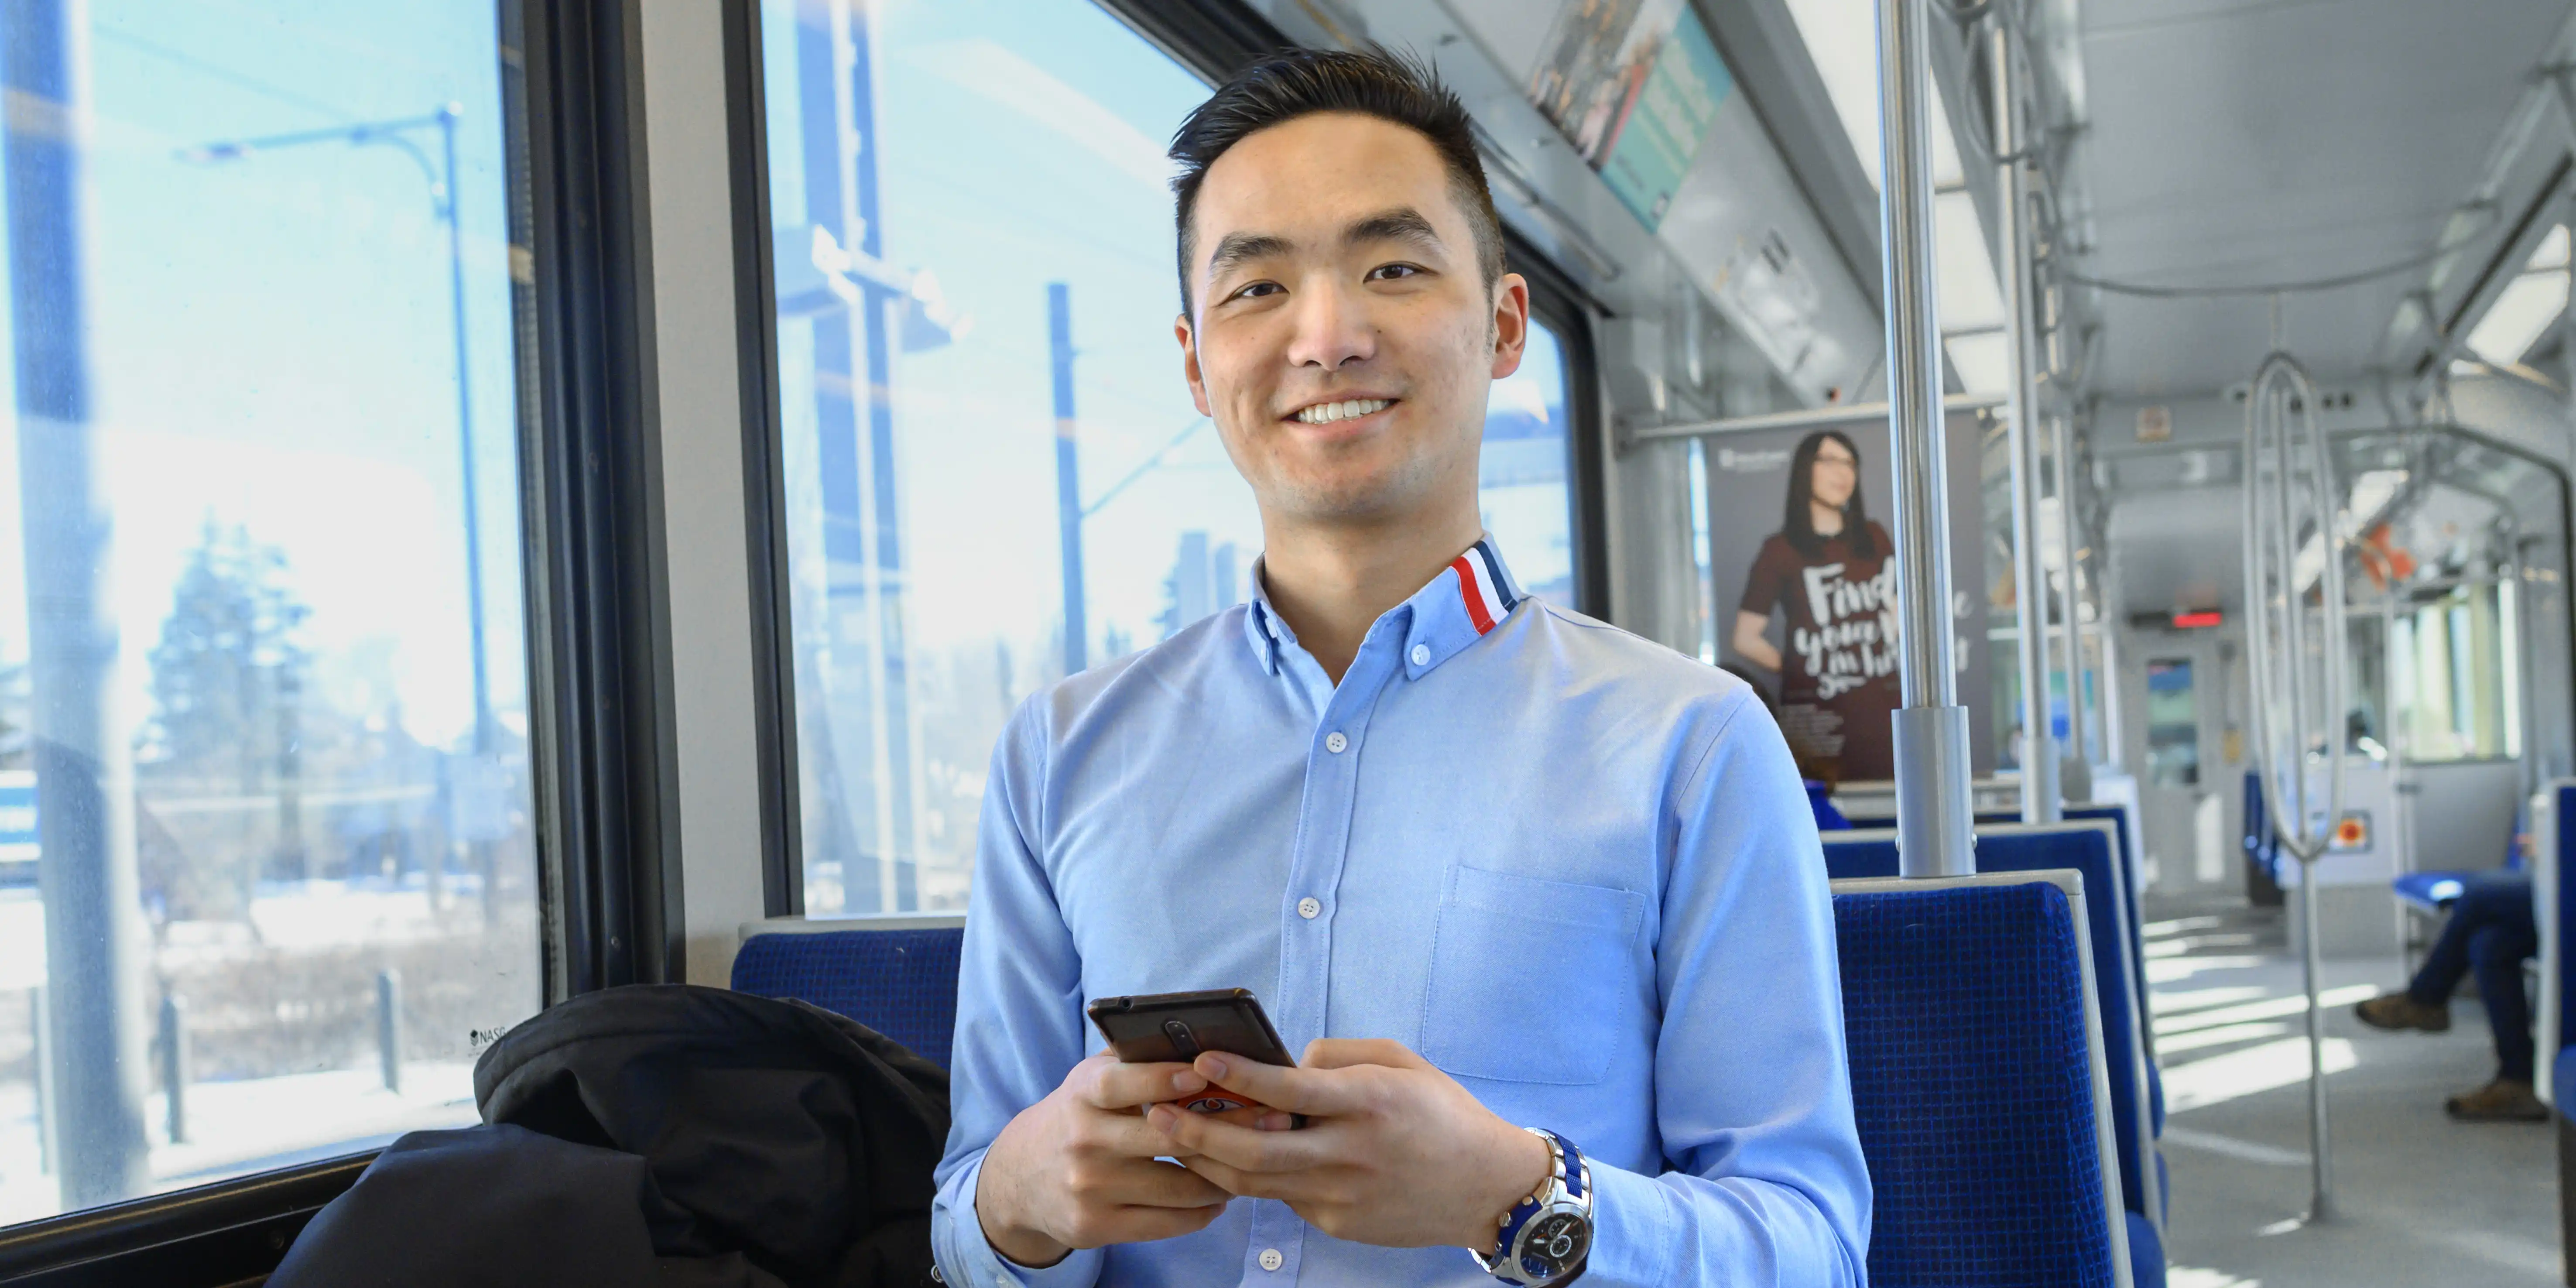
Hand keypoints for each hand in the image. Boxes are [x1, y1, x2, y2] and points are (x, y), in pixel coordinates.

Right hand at [975, 1053, 1238, 1266]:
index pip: (1121, 1084)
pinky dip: (1202, 1212)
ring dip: (1223, 1177)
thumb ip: (1135, 1061)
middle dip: (1227, 1129)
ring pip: (1177, 1187)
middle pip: (1164, 1138)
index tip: (1202, 1072)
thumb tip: (1202, 1037)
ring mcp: (1089, 1188)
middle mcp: (1083, 1141)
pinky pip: (1167, 1223)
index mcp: (1082, 1095)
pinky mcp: (1095, 1227)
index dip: (1162, 1078)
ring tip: (1251, 1162)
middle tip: (1272, 1122)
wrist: (1021, 1178)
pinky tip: (1219, 1198)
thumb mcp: (1092, 1080)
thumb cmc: (1079, 1116)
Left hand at [1147, 1039, 1553, 1250]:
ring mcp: (1341, 1195)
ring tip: (1174, 1137)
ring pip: (1254, 1182)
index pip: (1287, 1090)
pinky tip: (1227, 1161)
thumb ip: (1338, 1057)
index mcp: (1367, 1102)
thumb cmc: (1441, 1113)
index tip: (1200, 1060)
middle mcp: (1350, 1152)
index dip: (1238, 1076)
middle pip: (1254, 1149)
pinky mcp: (1337, 1223)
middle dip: (1197, 1132)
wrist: (1487, 1187)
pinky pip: (1281, 1198)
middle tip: (1156, 1113)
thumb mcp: (1400, 1061)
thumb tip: (1284, 1065)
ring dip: (1207, 1161)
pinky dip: (1251, 1179)